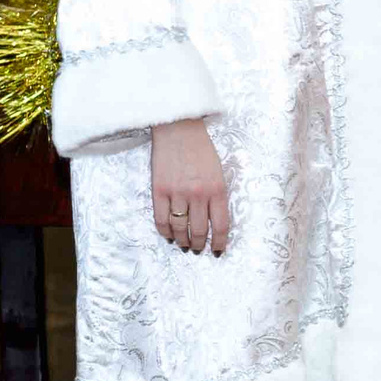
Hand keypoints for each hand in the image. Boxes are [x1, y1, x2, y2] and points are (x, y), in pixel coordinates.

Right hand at [150, 118, 230, 254]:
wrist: (179, 130)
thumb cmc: (202, 150)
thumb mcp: (219, 172)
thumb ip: (217, 195)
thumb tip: (214, 219)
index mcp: (218, 190)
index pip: (221, 225)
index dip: (220, 242)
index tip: (219, 250)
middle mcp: (198, 195)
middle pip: (199, 231)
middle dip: (199, 244)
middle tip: (198, 249)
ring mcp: (177, 193)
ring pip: (180, 228)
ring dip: (182, 240)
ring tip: (184, 244)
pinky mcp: (158, 191)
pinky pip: (160, 219)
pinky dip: (165, 231)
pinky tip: (169, 235)